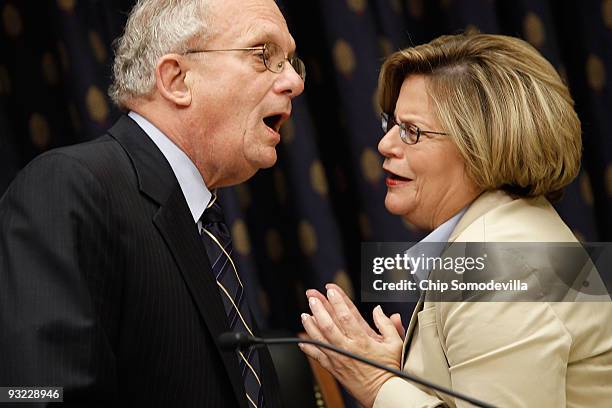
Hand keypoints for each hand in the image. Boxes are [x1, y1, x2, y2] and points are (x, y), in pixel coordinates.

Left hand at [300, 284, 404, 407]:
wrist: (382, 393)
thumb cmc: (389, 370)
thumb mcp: (395, 344)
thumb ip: (387, 324)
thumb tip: (379, 310)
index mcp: (363, 339)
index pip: (347, 315)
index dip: (338, 300)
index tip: (331, 289)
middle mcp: (348, 347)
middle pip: (329, 323)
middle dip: (319, 307)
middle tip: (312, 296)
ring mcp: (339, 357)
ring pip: (320, 338)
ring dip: (311, 324)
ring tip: (305, 313)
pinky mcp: (334, 368)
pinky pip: (317, 356)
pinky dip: (309, 348)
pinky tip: (302, 340)